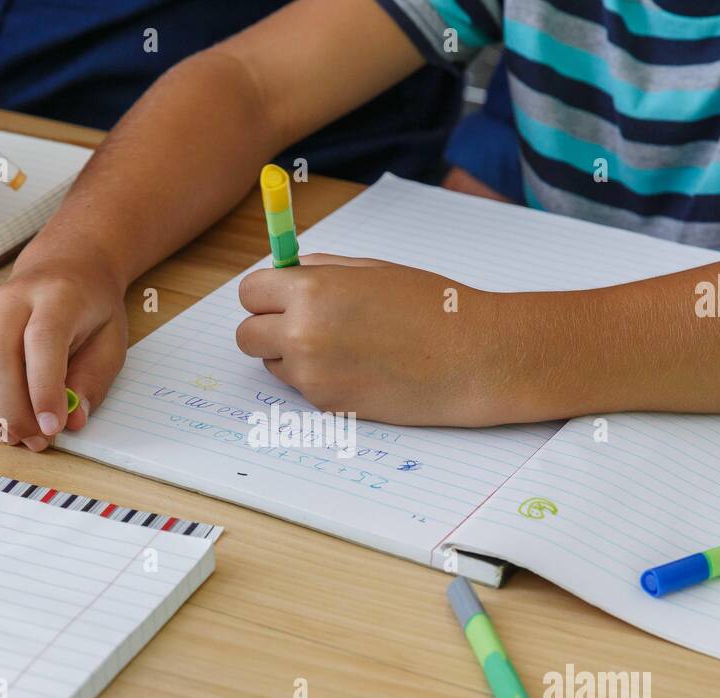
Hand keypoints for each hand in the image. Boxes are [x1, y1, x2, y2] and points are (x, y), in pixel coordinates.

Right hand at [0, 257, 128, 451]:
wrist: (64, 270)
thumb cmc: (89, 311)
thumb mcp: (110, 342)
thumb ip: (92, 381)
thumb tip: (72, 421)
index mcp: (55, 297)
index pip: (41, 341)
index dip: (43, 390)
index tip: (51, 428)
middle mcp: (9, 299)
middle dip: (11, 411)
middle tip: (33, 441)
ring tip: (9, 433)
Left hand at [235, 254, 526, 425]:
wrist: (472, 359)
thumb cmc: (431, 307)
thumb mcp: (372, 270)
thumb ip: (321, 270)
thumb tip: (287, 272)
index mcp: (311, 291)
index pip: (250, 291)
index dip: (266, 293)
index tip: (281, 296)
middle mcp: (302, 335)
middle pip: (248, 335)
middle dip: (268, 327)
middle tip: (299, 323)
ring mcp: (313, 376)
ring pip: (273, 364)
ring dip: (292, 355)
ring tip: (342, 346)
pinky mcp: (328, 405)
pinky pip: (303, 389)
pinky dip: (319, 379)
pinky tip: (359, 367)